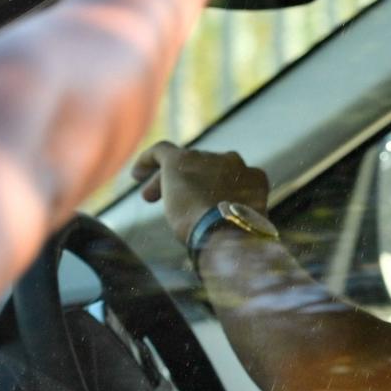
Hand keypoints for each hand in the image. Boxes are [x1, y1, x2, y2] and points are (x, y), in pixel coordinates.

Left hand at [133, 141, 269, 239]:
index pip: (231, 178)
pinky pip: (161, 151)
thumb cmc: (238, 238)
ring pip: (183, 164)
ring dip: (167, 180)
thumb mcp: (241, 228)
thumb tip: (224, 239)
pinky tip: (136, 174)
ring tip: (150, 198)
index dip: (213, 189)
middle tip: (171, 202)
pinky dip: (148, 160)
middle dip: (190, 184)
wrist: (226, 230)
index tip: (201, 204)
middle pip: (205, 169)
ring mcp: (206, 158)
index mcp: (254, 178)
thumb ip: (234, 222)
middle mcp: (233, 162)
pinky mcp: (180, 159)